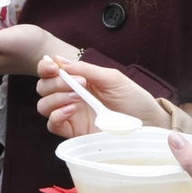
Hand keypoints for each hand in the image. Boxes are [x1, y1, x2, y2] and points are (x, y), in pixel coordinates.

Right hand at [37, 56, 169, 135]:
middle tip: (75, 83)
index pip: (51, 72)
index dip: (45, 67)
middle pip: (43, 88)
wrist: (148, 123)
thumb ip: (86, 69)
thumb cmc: (134, 99)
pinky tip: (71, 110)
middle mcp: (71, 96)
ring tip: (77, 97)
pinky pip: (53, 125)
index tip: (52, 66)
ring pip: (44, 106)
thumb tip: (58, 59)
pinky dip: (57, 115)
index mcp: (79, 80)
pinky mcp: (74, 133)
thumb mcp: (112, 78)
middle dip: (54, 82)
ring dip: (55, 98)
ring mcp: (71, 115)